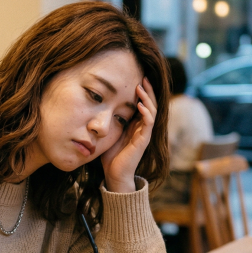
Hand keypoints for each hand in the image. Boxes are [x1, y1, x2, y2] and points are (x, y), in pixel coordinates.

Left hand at [101, 78, 157, 192]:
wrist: (114, 175)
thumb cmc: (111, 156)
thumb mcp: (110, 133)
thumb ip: (111, 121)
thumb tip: (100, 107)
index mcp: (136, 126)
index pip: (144, 104)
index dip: (143, 92)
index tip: (138, 78)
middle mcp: (143, 128)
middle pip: (151, 104)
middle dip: (148, 90)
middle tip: (144, 77)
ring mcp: (144, 134)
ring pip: (152, 111)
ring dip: (147, 98)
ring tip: (141, 86)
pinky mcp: (143, 141)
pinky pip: (148, 123)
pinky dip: (146, 113)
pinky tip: (140, 104)